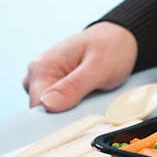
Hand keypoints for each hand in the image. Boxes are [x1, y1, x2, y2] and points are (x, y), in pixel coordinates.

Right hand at [23, 21, 138, 110]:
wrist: (120, 38)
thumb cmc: (111, 47)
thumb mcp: (99, 67)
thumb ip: (74, 86)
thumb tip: (48, 104)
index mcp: (43, 66)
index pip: (37, 106)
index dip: (56, 117)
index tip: (77, 118)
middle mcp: (38, 72)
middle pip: (42, 110)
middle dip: (64, 113)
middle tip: (90, 102)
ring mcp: (45, 78)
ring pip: (50, 109)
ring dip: (70, 109)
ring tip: (92, 94)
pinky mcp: (55, 84)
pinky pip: (58, 104)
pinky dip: (73, 105)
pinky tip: (88, 95)